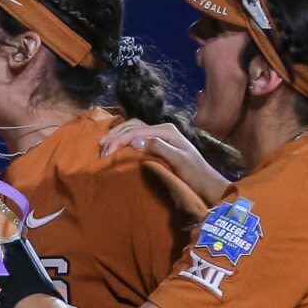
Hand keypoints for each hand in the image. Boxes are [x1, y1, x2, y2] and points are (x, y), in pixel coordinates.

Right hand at [99, 118, 229, 207]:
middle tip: (100, 148)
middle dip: (116, 135)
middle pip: (133, 125)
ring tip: (104, 144)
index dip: (119, 140)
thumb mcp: (177, 161)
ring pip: (134, 128)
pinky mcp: (160, 142)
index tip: (105, 153)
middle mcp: (163, 129)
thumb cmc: (194, 173)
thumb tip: (135, 140)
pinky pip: (138, 135)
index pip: (137, 130)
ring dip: (118, 134)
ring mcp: (162, 135)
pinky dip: (125, 138)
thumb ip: (158, 148)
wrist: (206, 181)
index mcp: (166, 131)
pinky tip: (117, 144)